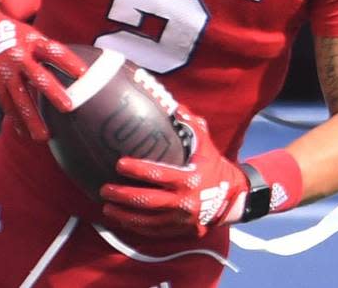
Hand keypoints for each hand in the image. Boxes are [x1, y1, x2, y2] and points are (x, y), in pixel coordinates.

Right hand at [0, 14, 84, 141]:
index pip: (53, 52)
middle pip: (38, 76)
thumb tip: (78, 68)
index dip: (68, 62)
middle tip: (67, 107)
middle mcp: (19, 57)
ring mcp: (5, 73)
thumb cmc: (16, 37)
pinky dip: (16, 120)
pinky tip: (24, 132)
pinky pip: (7, 105)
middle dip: (53, 92)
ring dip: (32, 118)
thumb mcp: (33, 36)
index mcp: (32, 43)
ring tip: (44, 136)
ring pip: (20, 98)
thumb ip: (50, 51)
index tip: (84, 73)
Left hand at [99, 104, 247, 238]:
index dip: (137, 170)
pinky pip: (153, 231)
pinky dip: (136, 226)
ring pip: (146, 220)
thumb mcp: (206, 145)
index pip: (158, 174)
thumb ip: (192, 125)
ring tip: (106, 206)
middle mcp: (184, 202)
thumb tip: (175, 106)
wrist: (232, 199)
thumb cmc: (215, 168)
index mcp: (189, 179)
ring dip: (124, 214)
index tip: (119, 164)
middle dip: (123, 195)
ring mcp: (181, 219)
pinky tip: (122, 219)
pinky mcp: (179, 231)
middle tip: (105, 189)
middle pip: (147, 201)